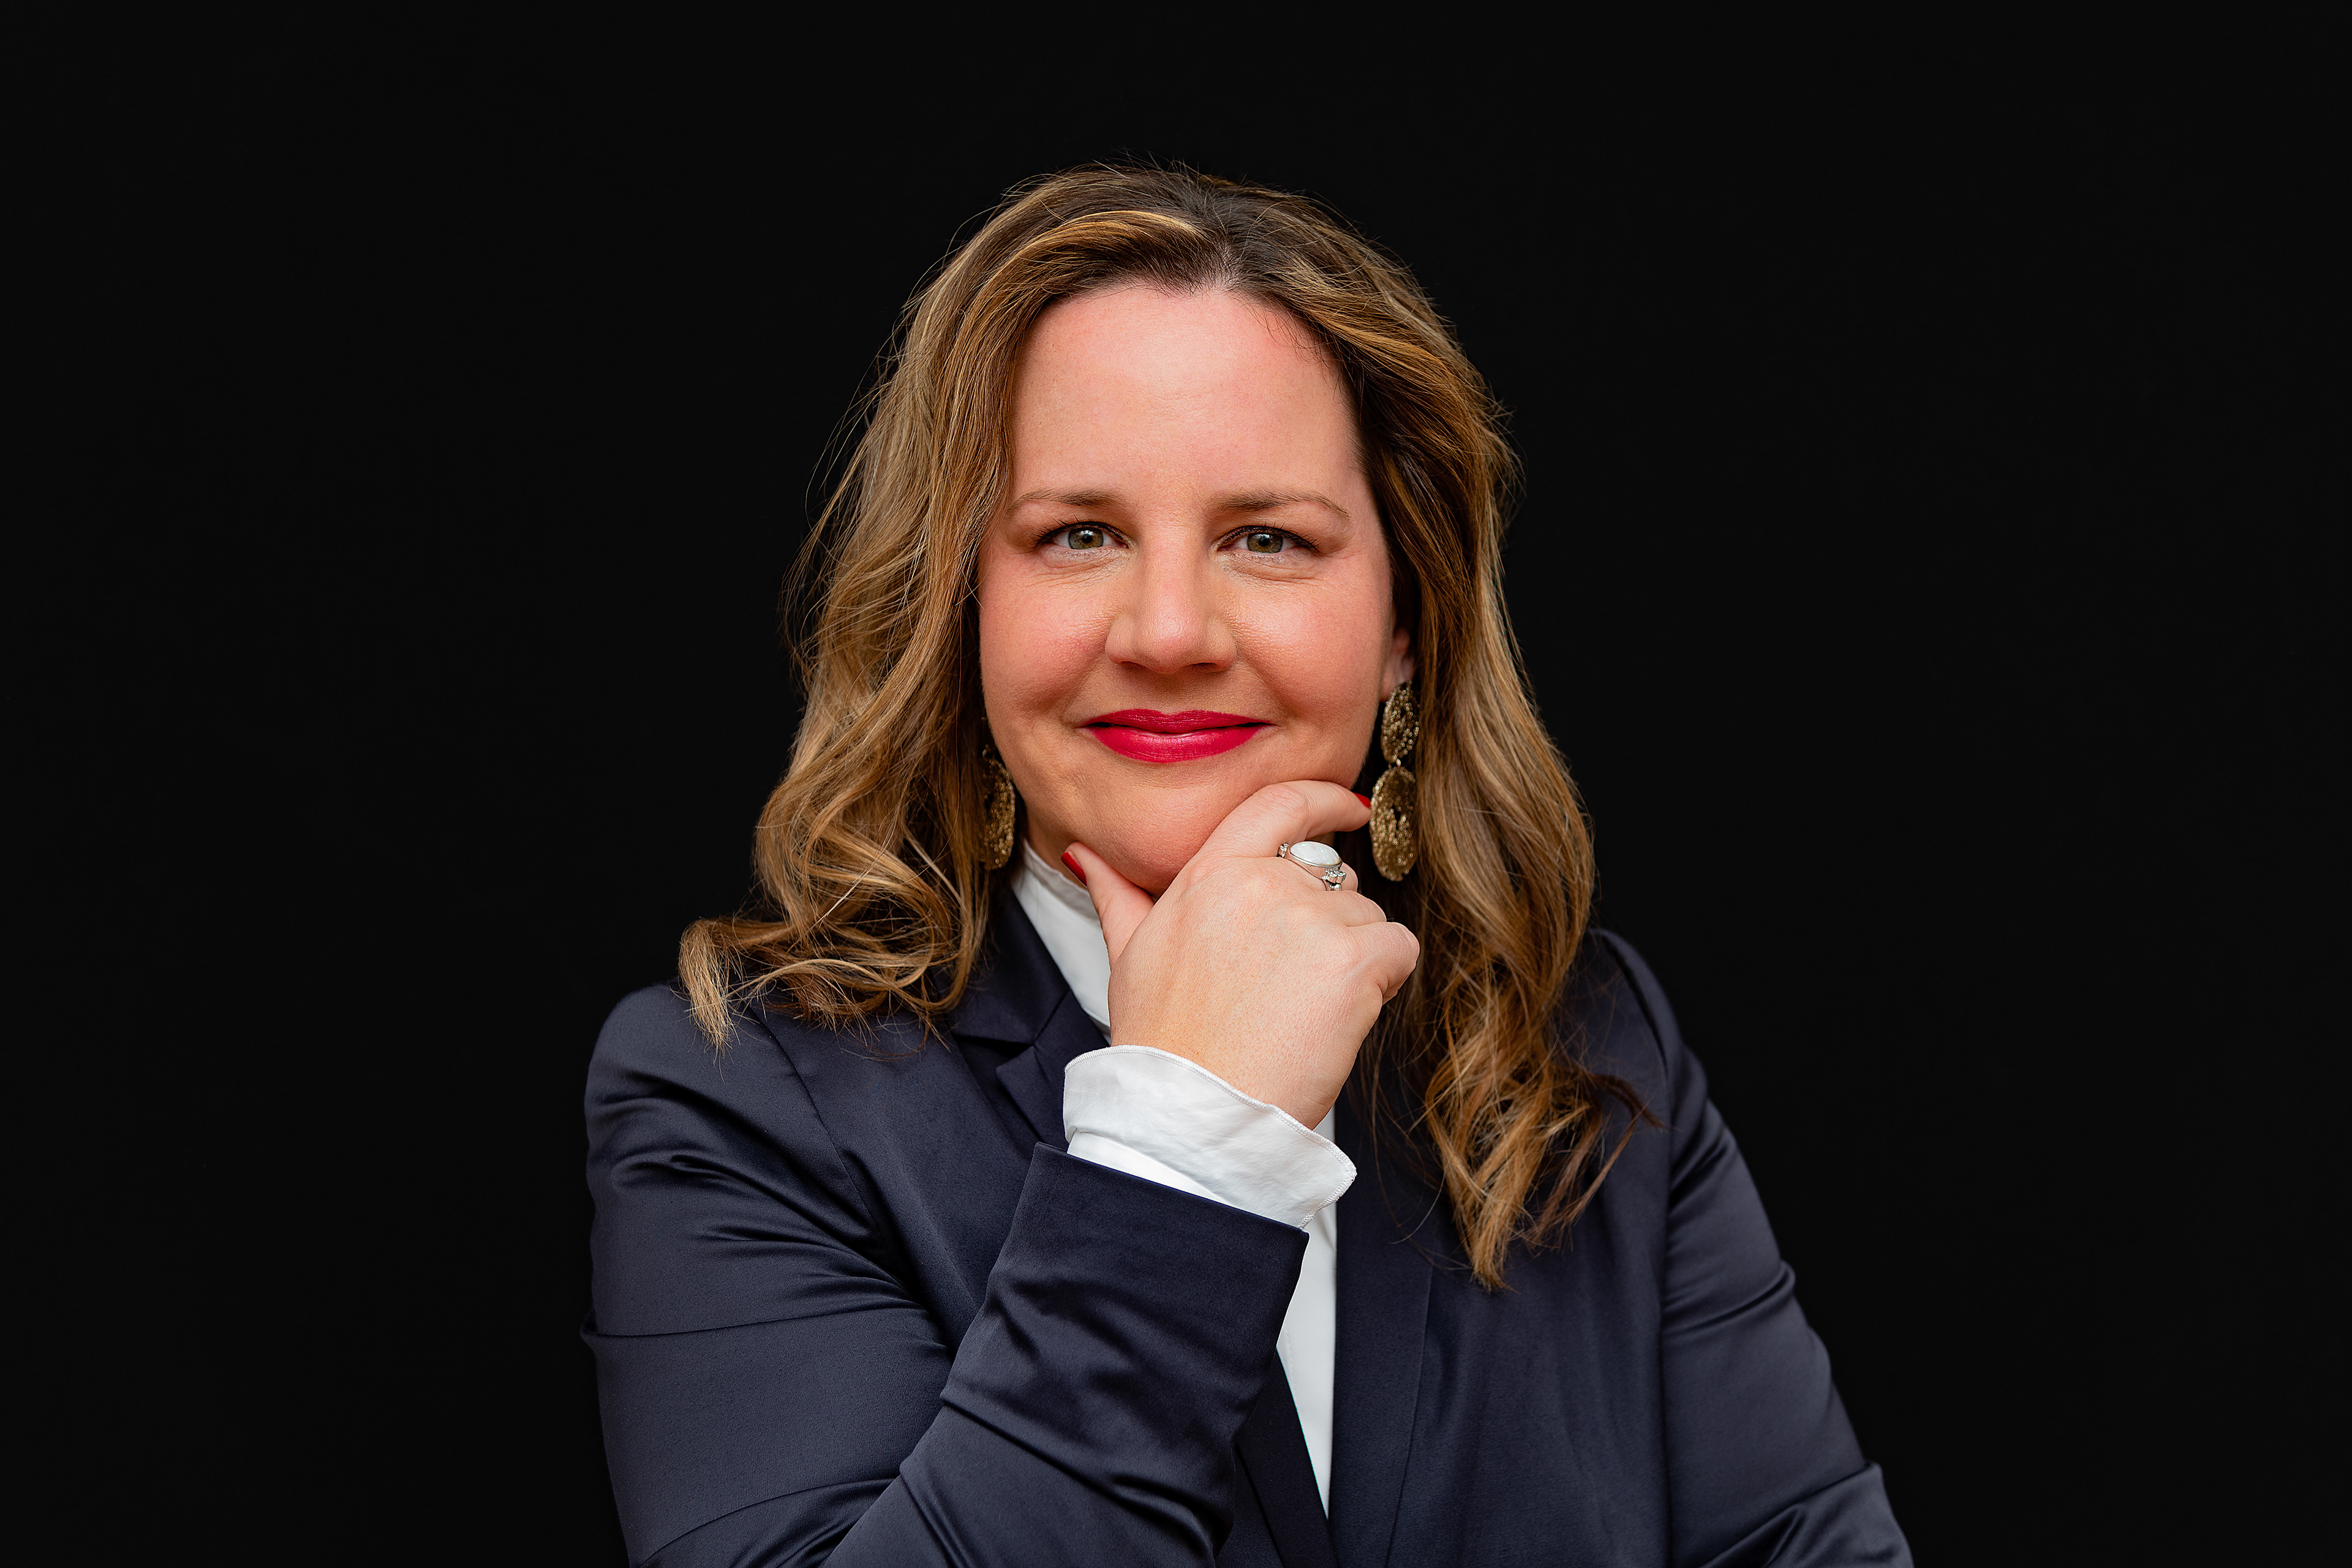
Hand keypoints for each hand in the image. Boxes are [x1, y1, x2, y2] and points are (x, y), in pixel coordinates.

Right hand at [1060, 781, 1420, 1128]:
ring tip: (1301, 1011)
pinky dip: (1386, 980)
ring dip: (1353, 959)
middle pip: (1332, 876)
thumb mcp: (1130, 957)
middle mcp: (1261, 882)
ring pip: (1367, 917)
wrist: (1195, 1112)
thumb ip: (1119, 896)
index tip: (1351, 807)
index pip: (1279, 803)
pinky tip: (1342, 1017)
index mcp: (1209, 874)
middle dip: (1328, 922)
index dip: (1325, 799)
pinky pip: (1398, 949)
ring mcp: (1309, 918)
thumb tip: (1086, 856)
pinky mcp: (1352, 960)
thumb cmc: (1165, 1044)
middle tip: (1290, 986)